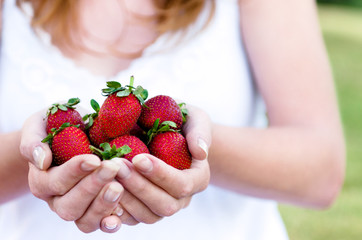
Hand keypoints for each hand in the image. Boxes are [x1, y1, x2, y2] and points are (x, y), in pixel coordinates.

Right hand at [19, 110, 124, 232]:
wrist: (72, 136)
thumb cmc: (56, 127)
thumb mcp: (39, 125)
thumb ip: (33, 141)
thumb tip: (41, 160)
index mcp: (42, 180)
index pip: (55, 182)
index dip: (74, 172)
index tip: (94, 159)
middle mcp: (57, 200)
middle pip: (69, 206)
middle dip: (92, 187)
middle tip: (112, 168)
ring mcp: (77, 209)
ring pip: (84, 221)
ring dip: (102, 205)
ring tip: (119, 187)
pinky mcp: (95, 213)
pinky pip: (100, 225)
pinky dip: (110, 223)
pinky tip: (120, 217)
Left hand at [115, 104, 211, 224]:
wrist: (171, 133)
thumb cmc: (183, 122)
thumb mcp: (196, 119)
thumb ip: (200, 132)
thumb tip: (201, 152)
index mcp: (198, 177)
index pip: (182, 184)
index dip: (161, 174)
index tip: (139, 158)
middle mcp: (183, 197)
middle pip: (164, 204)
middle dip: (139, 187)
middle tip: (118, 165)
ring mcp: (163, 205)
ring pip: (147, 215)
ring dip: (126, 198)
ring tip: (108, 175)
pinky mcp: (145, 209)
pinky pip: (132, 218)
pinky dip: (116, 209)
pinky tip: (102, 191)